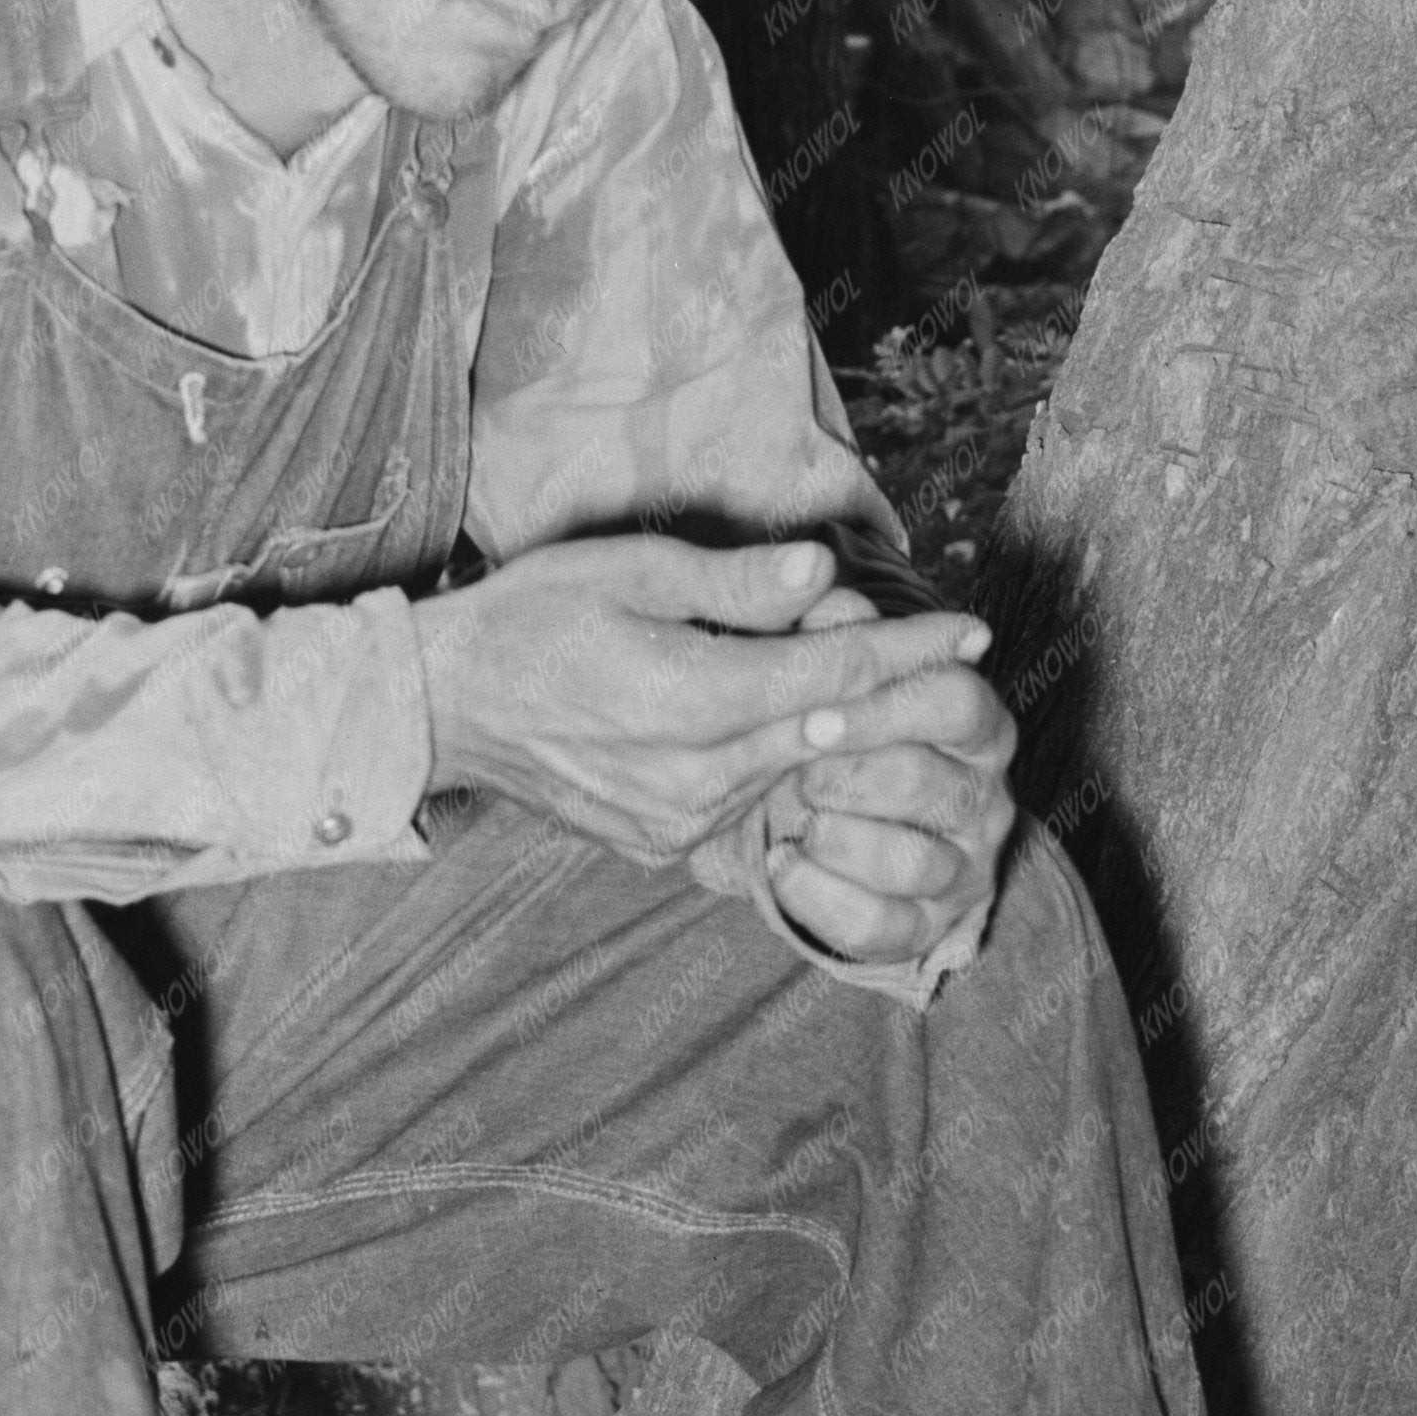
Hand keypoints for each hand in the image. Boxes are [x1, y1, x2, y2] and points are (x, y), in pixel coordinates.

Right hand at [410, 535, 993, 872]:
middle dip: (903, 699)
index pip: (834, 679)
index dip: (910, 653)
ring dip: (842, 732)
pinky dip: (780, 762)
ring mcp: (681, 821)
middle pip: (832, 736)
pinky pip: (748, 798)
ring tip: (889, 687)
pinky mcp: (664, 842)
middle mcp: (698, 777)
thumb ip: (732, 583)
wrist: (444, 709)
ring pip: (793, 769)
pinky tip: (794, 728)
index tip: (972, 631)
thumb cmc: (531, 620)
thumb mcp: (626, 574)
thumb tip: (820, 573)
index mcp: (694, 702)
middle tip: (964, 666)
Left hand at [754, 666, 1016, 967]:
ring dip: (836, 838)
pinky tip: (782, 867)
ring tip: (790, 820)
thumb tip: (824, 591)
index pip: (958, 702)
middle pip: (929, 783)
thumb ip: (831, 637)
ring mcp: (962, 867)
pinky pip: (881, 926)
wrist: (807, 830)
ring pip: (910, 862)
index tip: (812, 720)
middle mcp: (984, 796)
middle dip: (846, 778)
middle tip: (793, 773)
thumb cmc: (825, 740)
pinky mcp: (927, 926)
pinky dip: (821, 899)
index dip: (884, 710)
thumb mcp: (825, 683)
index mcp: (973, 722)